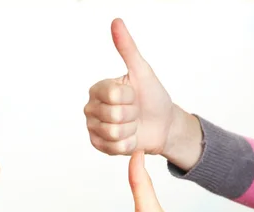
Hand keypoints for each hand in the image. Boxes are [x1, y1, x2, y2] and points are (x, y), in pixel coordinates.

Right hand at [84, 19, 201, 168]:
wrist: (162, 124)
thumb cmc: (152, 97)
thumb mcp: (142, 71)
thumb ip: (127, 48)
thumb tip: (116, 21)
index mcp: (98, 89)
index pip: (113, 95)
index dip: (130, 97)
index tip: (134, 95)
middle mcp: (91, 108)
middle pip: (114, 115)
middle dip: (132, 115)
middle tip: (135, 112)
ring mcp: (93, 128)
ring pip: (115, 133)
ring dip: (131, 130)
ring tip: (133, 124)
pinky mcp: (98, 145)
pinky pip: (114, 147)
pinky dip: (129, 144)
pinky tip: (131, 137)